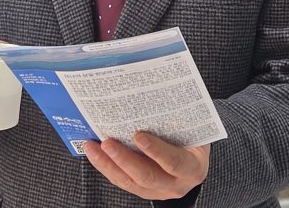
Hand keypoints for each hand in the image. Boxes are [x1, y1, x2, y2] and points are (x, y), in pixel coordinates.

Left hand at [84, 132, 209, 200]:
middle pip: (147, 176)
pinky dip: (108, 167)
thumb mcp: (194, 129)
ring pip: (130, 182)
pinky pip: (123, 182)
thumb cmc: (194, 138)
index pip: (174, 162)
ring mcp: (159, 191)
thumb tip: (151, 96)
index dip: (156, 151)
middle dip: (124, 159)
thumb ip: (178, 120)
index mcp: (193, 168)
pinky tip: (96, 154)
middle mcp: (177, 184)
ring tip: (92, 147)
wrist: (195, 157)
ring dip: (108, 165)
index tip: (138, 135)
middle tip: (107, 142)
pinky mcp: (144, 191)